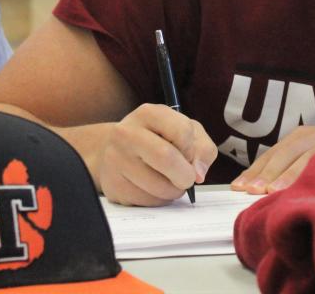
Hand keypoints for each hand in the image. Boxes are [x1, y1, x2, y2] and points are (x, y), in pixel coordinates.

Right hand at [97, 103, 216, 205]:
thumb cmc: (158, 139)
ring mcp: (115, 160)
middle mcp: (127, 133)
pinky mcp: (112, 185)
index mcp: (149, 114)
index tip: (189, 156)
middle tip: (187, 179)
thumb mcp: (185, 132)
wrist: (115, 150)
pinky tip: (154, 188)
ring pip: (157, 186)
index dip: (192, 149)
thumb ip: (202, 149)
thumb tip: (198, 174)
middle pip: (166, 157)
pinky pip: (145, 201)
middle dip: (185, 174)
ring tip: (170, 182)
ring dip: (173, 191)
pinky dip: (158, 200)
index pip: (182, 131)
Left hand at [230, 126, 314, 193]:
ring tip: (275, 192)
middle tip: (251, 192)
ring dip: (293, 173)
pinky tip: (314, 189)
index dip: (258, 168)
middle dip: (270, 171)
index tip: (239, 187)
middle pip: (292, 150)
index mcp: (313, 134)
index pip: (279, 150)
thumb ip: (297, 167)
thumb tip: (260, 190)